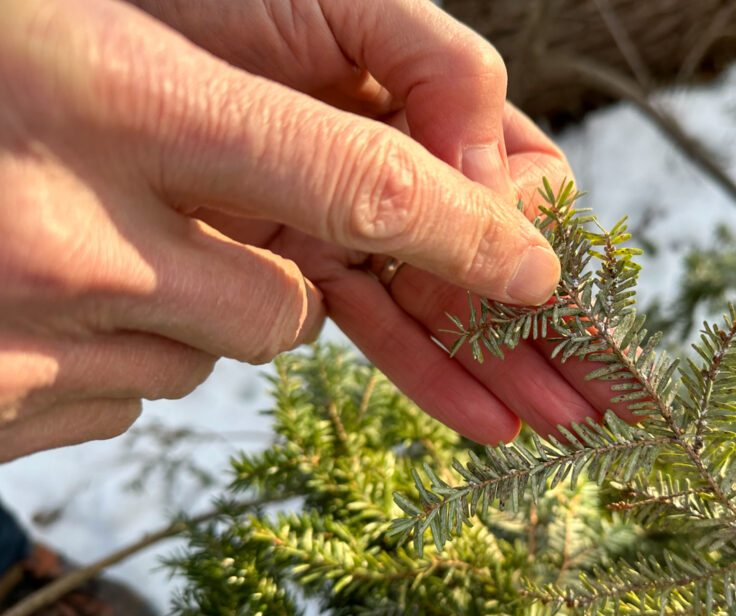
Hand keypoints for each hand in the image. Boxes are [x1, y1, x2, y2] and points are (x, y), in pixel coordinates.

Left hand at [132, 0, 624, 443]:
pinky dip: (431, 377)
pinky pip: (376, 331)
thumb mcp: (347, 5)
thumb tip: (500, 184)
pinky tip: (484, 421)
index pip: (523, 179)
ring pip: (447, 309)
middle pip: (499, 260)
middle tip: (605, 400)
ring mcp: (352, 222)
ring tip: (558, 427)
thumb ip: (443, 72)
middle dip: (554, 331)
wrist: (104, 30)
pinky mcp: (299, 267)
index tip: (517, 265)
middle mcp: (401, 166)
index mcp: (432, 105)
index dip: (532, 232)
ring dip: (505, 370)